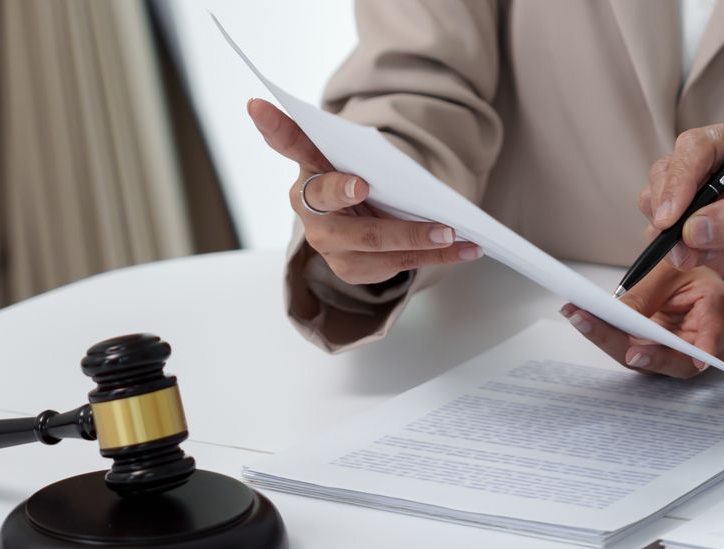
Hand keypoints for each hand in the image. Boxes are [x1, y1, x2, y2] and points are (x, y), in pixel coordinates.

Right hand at [247, 99, 482, 284]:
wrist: (353, 218)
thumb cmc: (354, 176)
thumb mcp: (350, 155)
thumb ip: (353, 146)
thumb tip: (375, 148)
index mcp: (308, 166)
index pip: (287, 140)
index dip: (273, 125)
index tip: (258, 105)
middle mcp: (309, 207)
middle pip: (329, 201)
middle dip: (345, 192)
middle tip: (363, 186)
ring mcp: (328, 244)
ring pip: (372, 241)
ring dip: (414, 236)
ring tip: (451, 232)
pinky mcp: (351, 268)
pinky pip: (397, 263)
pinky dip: (436, 256)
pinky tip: (466, 249)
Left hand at [559, 266, 723, 377]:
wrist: (690, 277)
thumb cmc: (690, 270)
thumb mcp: (673, 269)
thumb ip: (649, 293)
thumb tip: (616, 314)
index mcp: (720, 313)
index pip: (716, 335)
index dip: (707, 347)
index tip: (698, 359)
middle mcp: (701, 342)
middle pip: (673, 360)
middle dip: (635, 350)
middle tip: (601, 331)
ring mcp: (676, 353)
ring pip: (645, 360)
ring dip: (608, 339)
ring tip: (579, 316)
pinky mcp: (654, 353)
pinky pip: (629, 350)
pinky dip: (603, 334)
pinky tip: (580, 316)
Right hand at [641, 117, 723, 311]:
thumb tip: (694, 228)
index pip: (699, 147)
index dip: (680, 178)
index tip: (672, 215)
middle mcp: (721, 164)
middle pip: (670, 169)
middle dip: (665, 203)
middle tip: (670, 234)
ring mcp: (706, 196)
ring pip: (658, 198)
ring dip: (663, 227)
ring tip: (685, 254)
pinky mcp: (697, 226)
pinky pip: (665, 231)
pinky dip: (667, 246)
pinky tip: (687, 259)